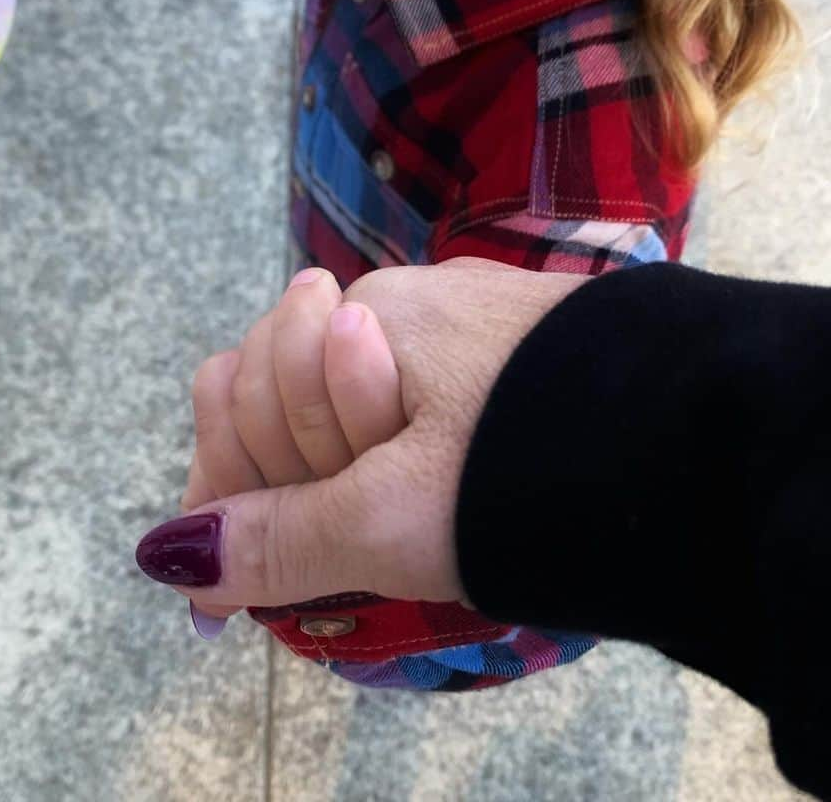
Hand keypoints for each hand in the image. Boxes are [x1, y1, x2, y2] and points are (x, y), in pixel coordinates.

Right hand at [137, 258, 586, 611]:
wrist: (700, 435)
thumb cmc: (527, 472)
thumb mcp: (390, 519)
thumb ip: (278, 537)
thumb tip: (169, 558)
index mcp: (354, 318)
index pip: (227, 387)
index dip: (220, 482)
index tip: (234, 572)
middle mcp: (393, 298)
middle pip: (272, 374)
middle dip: (284, 461)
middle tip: (339, 530)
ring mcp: (451, 315)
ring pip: (337, 380)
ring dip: (334, 455)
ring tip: (388, 513)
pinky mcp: (502, 346)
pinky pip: (405, 389)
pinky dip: (390, 446)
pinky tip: (428, 486)